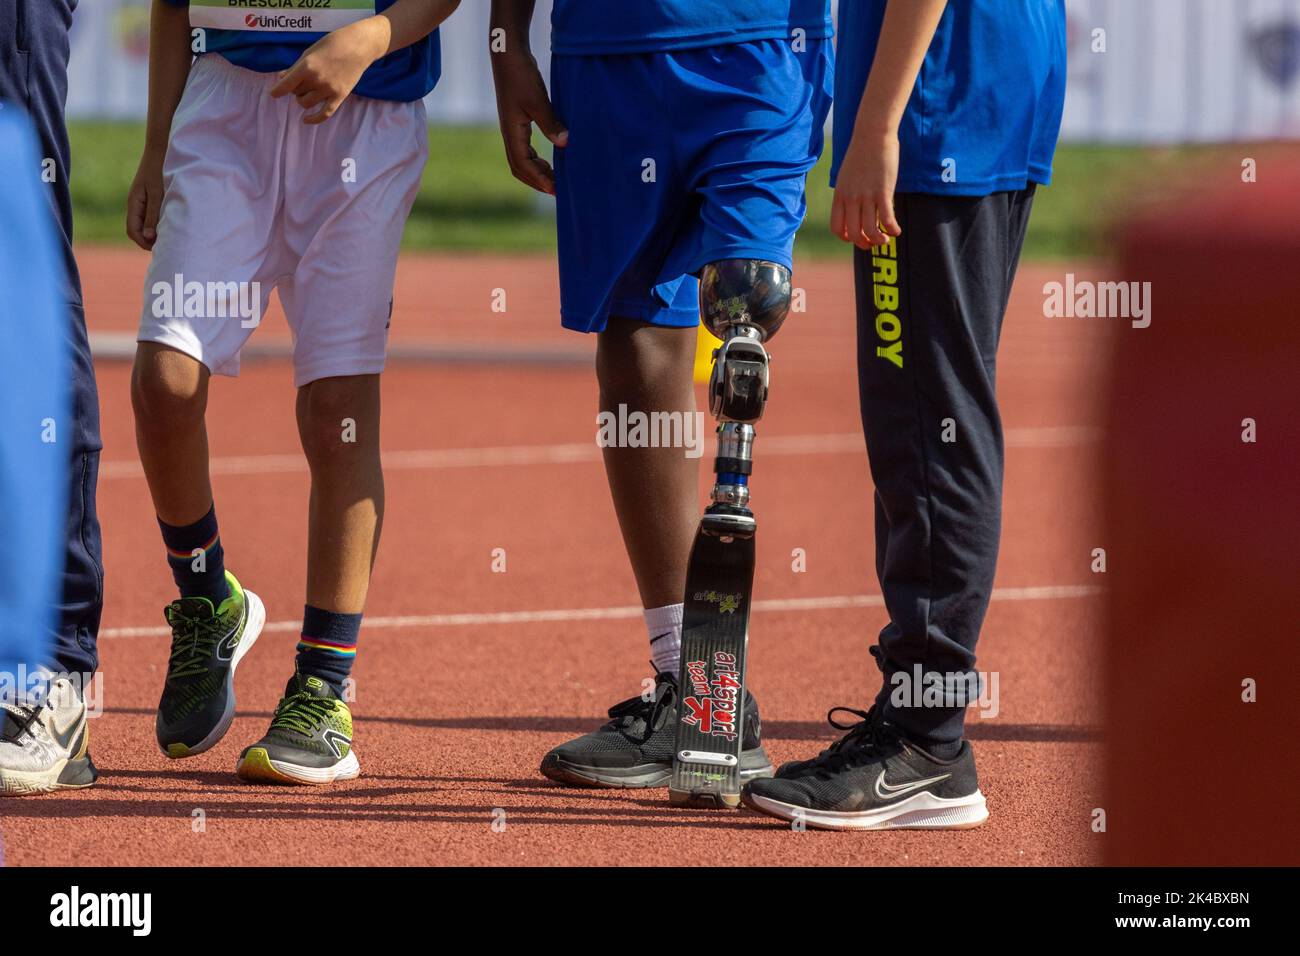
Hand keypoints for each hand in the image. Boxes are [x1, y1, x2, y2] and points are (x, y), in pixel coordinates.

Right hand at [126, 150, 165, 250]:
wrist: (161, 150)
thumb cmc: (160, 170)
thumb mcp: (157, 193)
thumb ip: (152, 215)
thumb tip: (148, 237)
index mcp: (134, 203)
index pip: (132, 231)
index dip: (144, 243)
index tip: (160, 248)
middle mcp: (136, 204)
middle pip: (137, 230)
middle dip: (149, 241)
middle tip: (168, 245)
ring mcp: (142, 201)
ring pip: (145, 224)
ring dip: (155, 233)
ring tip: (171, 236)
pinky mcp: (151, 198)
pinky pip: (151, 216)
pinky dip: (158, 224)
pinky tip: (172, 224)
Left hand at [270, 19, 385, 124]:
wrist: (358, 47)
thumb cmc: (332, 44)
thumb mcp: (310, 52)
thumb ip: (296, 67)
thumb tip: (281, 78)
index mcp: (307, 67)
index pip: (286, 85)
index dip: (277, 90)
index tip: (273, 94)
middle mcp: (317, 80)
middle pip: (296, 92)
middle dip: (295, 88)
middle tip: (302, 80)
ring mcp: (329, 90)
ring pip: (306, 103)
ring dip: (303, 98)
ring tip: (308, 91)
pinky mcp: (339, 96)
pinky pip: (324, 114)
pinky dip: (314, 119)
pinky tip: (305, 120)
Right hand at [490, 49, 567, 194]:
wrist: (508, 54)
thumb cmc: (521, 75)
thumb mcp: (538, 100)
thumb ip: (551, 123)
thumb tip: (565, 143)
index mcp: (511, 132)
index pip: (522, 165)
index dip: (539, 180)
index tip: (556, 190)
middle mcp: (509, 134)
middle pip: (519, 168)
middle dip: (537, 181)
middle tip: (558, 191)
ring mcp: (512, 128)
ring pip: (521, 160)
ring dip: (536, 171)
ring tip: (555, 179)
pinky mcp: (517, 122)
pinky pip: (525, 149)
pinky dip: (536, 159)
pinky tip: (549, 160)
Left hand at [830, 129, 901, 248]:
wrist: (872, 134)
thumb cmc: (861, 153)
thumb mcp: (846, 176)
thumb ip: (848, 192)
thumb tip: (855, 207)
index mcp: (840, 196)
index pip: (837, 228)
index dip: (846, 238)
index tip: (857, 237)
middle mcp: (851, 199)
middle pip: (853, 234)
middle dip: (864, 244)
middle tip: (874, 242)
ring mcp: (866, 196)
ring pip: (870, 230)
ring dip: (879, 240)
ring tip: (886, 238)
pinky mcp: (883, 191)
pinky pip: (886, 219)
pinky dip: (892, 229)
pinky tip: (897, 230)